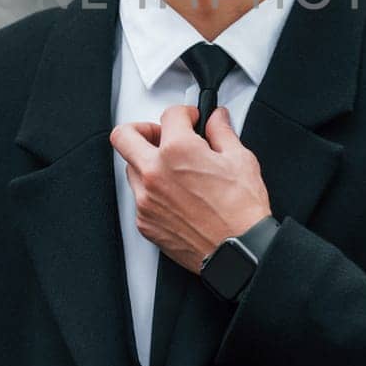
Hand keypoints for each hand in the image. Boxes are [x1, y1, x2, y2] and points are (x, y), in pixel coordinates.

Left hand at [109, 105, 272, 274]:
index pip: (169, 115)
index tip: (191, 120)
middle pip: (124, 136)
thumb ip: (222, 132)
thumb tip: (217, 119)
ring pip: (130, 168)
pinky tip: (176, 195)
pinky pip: (139, 198)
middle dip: (143, 129)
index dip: (185, 113)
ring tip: (173, 168)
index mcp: (178, 151)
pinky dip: (152, 192)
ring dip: (147, 162)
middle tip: (161, 135)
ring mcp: (146, 200)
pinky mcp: (145, 223)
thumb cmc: (242, 212)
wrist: (240, 251)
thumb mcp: (240, 159)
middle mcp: (154, 173)